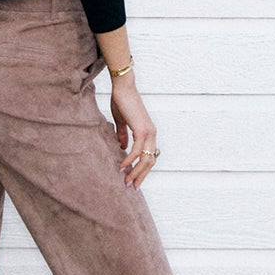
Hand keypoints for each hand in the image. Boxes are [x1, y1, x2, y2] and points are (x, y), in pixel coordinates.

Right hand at [107, 70, 158, 188]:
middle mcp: (152, 134)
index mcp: (148, 133)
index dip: (142, 170)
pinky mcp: (141, 129)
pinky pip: (137, 150)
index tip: (133, 180)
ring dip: (136, 172)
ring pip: (146, 159)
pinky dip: (129, 160)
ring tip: (126, 181)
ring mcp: (148, 132)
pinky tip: (122, 167)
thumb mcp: (122, 122)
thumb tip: (123, 148)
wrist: (123, 87)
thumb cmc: (122, 102)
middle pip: (150, 161)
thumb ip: (123, 135)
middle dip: (141, 176)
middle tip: (132, 186)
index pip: (149, 156)